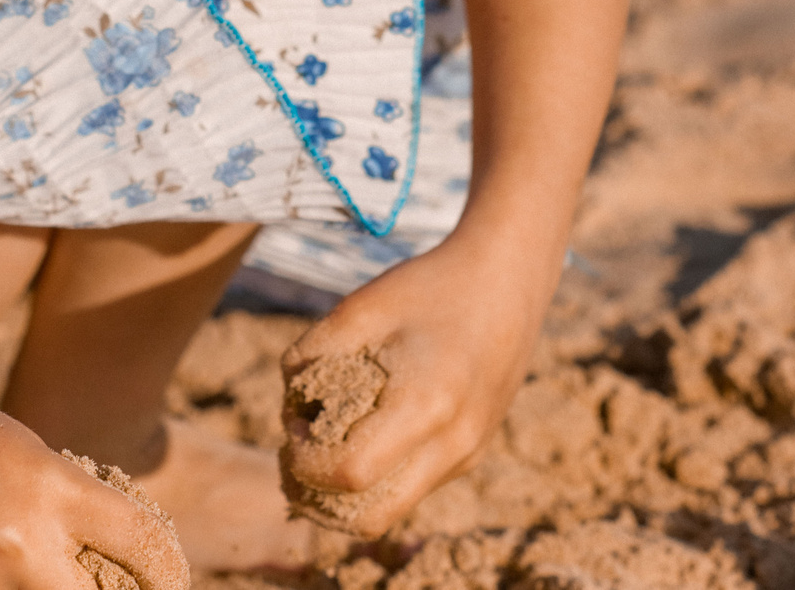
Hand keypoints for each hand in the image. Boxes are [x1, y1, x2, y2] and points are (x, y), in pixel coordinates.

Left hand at [279, 233, 550, 536]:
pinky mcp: (474, 452)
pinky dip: (379, 478)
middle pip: (371, 518)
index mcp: (424, 404)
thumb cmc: (427, 287)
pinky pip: (416, 487)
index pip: (350, 474)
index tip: (293, 427)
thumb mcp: (358, 308)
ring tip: (324, 445)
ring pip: (393, 509)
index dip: (304, 462)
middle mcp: (453, 443)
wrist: (507, 277)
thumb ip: (310, 357)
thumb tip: (287, 404)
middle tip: (298, 454)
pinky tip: (362, 434)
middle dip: (319, 497)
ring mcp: (468, 454)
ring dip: (348, 493)